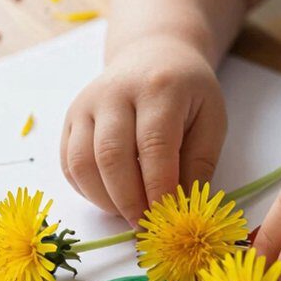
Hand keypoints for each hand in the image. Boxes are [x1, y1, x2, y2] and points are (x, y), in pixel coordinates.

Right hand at [60, 36, 226, 222]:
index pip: (154, 145)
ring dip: (105, 200)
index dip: (159, 188)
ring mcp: (86, 104)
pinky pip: (69, 164)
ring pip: (82, 163)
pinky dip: (87, 190)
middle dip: (129, 201)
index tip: (167, 219)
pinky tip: (111, 198)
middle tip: (146, 226)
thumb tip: (183, 209)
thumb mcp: (211, 119)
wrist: (152, 53)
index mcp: (158, 88)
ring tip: (130, 214)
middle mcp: (115, 93)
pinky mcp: (70, 118)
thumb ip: (199, 162)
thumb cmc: (187, 90)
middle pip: (111, 156)